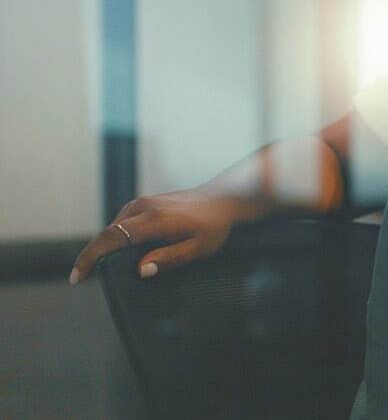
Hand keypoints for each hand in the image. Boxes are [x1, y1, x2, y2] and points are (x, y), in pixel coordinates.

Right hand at [69, 188, 246, 283]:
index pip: (113, 238)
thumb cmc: (212, 226)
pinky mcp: (144, 203)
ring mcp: (143, 203)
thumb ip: (170, 259)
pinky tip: (116, 252)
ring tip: (96, 268)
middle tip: (81, 277)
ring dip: (103, 246)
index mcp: (155, 220)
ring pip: (114, 227)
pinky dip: (115, 237)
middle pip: (108, 232)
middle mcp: (144, 207)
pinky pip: (122, 222)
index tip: (78, 275)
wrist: (221, 199)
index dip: (92, 256)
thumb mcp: (198, 248)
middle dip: (91, 255)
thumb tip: (141, 270)